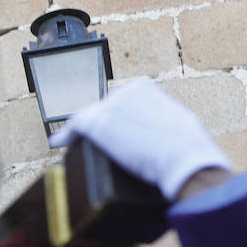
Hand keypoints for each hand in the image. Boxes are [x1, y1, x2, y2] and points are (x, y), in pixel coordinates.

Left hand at [50, 78, 230, 199]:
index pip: (118, 102)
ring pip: (88, 119)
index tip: (110, 130)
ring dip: (80, 132)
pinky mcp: (97, 122)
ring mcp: (109, 106)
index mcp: (144, 88)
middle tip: (94, 142)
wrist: (185, 158)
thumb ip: (159, 119)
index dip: (112, 119)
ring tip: (71, 142)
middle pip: (102, 110)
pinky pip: (74, 127)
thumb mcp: (176, 122)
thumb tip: (156, 131)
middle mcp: (124, 92)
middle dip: (98, 126)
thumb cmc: (189, 147)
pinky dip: (65, 136)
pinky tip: (58, 144)